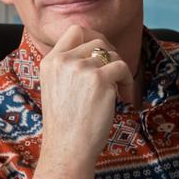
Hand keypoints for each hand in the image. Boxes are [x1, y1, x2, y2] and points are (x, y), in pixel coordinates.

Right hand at [38, 25, 133, 162]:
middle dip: (111, 54)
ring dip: (119, 70)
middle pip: (97, 40)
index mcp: (50, 61)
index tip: (102, 53)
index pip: (75, 30)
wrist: (67, 148)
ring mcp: (81, 68)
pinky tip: (124, 97)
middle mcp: (63, 61)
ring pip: (111, 54)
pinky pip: (122, 67)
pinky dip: (128, 82)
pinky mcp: (99, 78)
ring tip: (119, 90)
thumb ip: (69, 67)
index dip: (93, 36)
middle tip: (115, 73)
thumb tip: (98, 51)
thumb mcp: (56, 86)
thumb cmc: (66, 123)